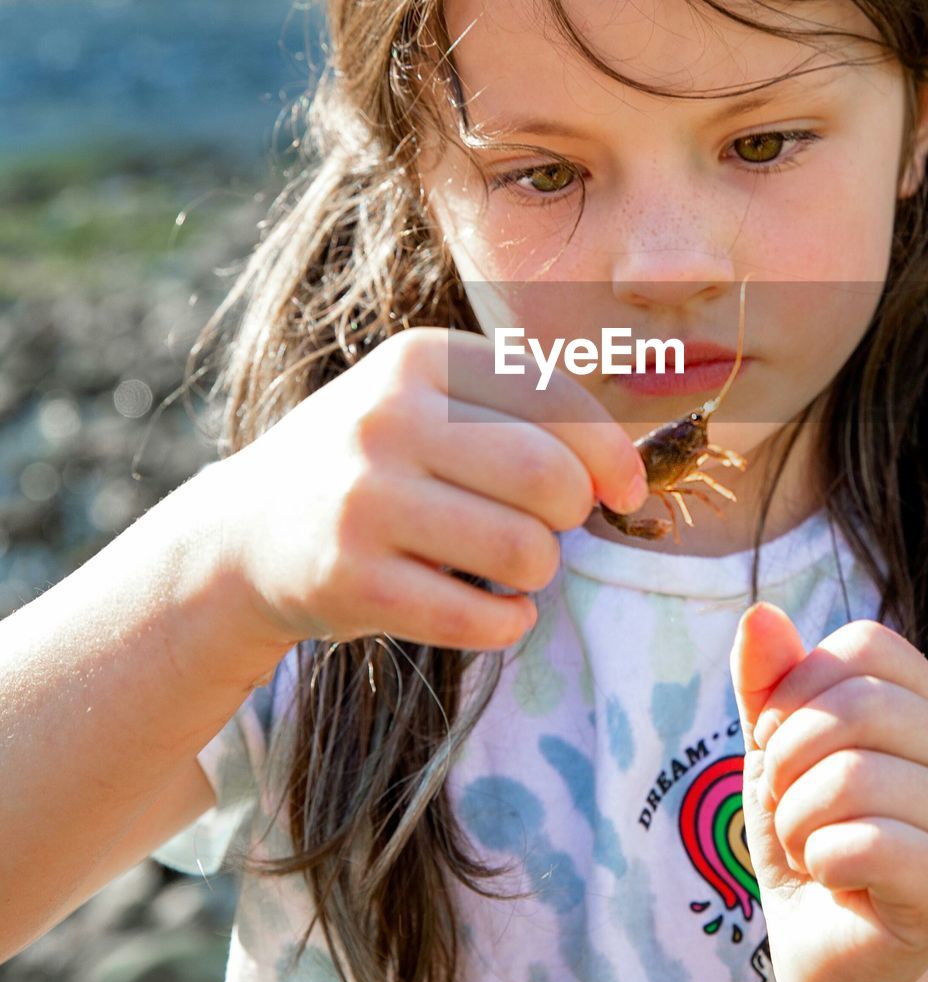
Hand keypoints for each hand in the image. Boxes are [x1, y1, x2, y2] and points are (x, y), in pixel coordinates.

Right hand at [213, 325, 647, 650]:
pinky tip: (501, 613)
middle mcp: (386, 418)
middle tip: (553, 528)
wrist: (245, 532)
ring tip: (519, 567)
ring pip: (523, 549)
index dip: (612, 453)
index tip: (627, 491)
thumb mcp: (429, 403)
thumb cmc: (373, 464)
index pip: (555, 398)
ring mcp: (361, 499)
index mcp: (419, 358)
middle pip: (549, 478)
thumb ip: (522, 414)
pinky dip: (510, 623)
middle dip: (573, 514)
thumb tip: (627, 471)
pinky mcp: (347, 579)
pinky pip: (477, 616)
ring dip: (542, 570)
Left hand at [729, 603, 927, 981]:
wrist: (820, 940)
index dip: (798, 686)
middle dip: (788, 755)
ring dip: (796, 816)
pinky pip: (864, 843)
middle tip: (783, 798)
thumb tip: (759, 611)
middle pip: (859, 704)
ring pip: (853, 776)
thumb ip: (765, 678)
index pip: (865, 645)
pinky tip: (830, 875)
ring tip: (805, 840)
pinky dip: (817, 858)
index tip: (776, 738)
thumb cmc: (803, 826)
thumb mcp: (772, 742)